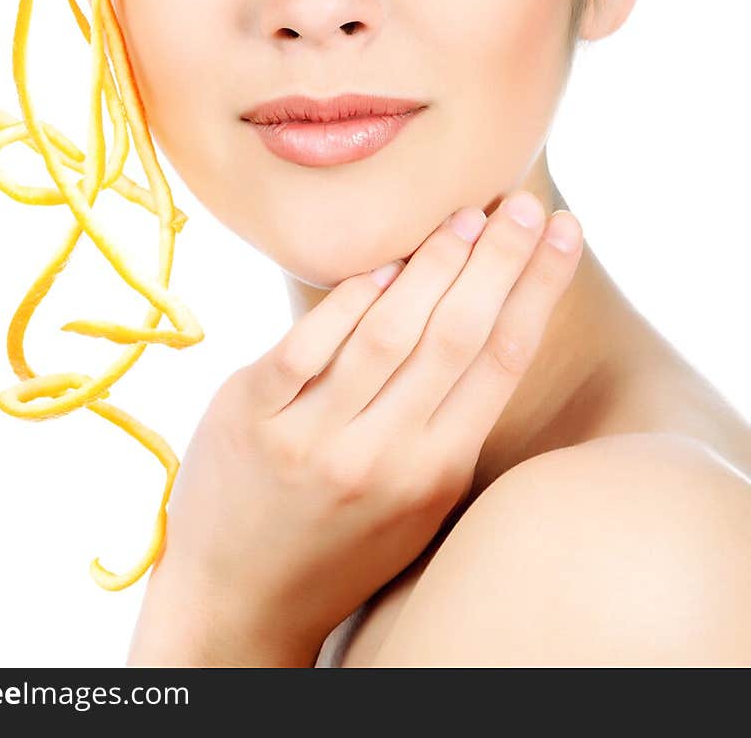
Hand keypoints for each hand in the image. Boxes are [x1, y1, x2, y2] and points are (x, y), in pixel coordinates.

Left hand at [127, 190, 582, 666]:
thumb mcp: (415, 500)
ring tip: (466, 217)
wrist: (236, 598)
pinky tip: (385, 262)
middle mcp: (380, 457)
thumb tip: (488, 321)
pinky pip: (309, 342)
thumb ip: (448, 422)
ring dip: (435, 265)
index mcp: (435, 474)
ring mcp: (312, 436)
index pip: (502, 360)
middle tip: (526, 203)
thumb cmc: (340, 541)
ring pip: (389, 330)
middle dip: (500, 259)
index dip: (538, 287)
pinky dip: (351, 297)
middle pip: (457, 334)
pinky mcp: (250, 414)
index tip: (566, 232)